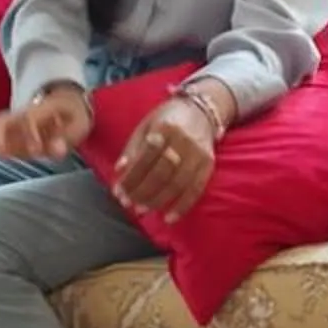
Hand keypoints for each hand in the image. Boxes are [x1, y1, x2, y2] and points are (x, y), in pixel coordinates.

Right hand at [0, 85, 92, 159]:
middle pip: (2, 121)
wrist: (62, 102)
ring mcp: (7, 126)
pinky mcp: (1, 137)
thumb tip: (59, 150)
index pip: (29, 120)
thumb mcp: (77, 124)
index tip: (38, 149)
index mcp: (37, 111)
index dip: (31, 133)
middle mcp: (18, 117)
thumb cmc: (71, 116)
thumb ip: (67, 137)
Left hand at [112, 93, 221, 217]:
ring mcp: (198, 153)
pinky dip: (183, 206)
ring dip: (158, 201)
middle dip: (142, 193)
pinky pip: (196, 189)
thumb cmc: (167, 119)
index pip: (144, 159)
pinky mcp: (208, 163)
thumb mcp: (145, 126)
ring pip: (177, 184)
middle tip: (129, 204)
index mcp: (164, 128)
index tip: (119, 193)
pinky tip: (169, 218)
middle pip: (160, 174)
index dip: (130, 179)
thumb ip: (133, 149)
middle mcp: (183, 140)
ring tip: (143, 210)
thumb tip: (119, 172)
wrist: (201, 110)